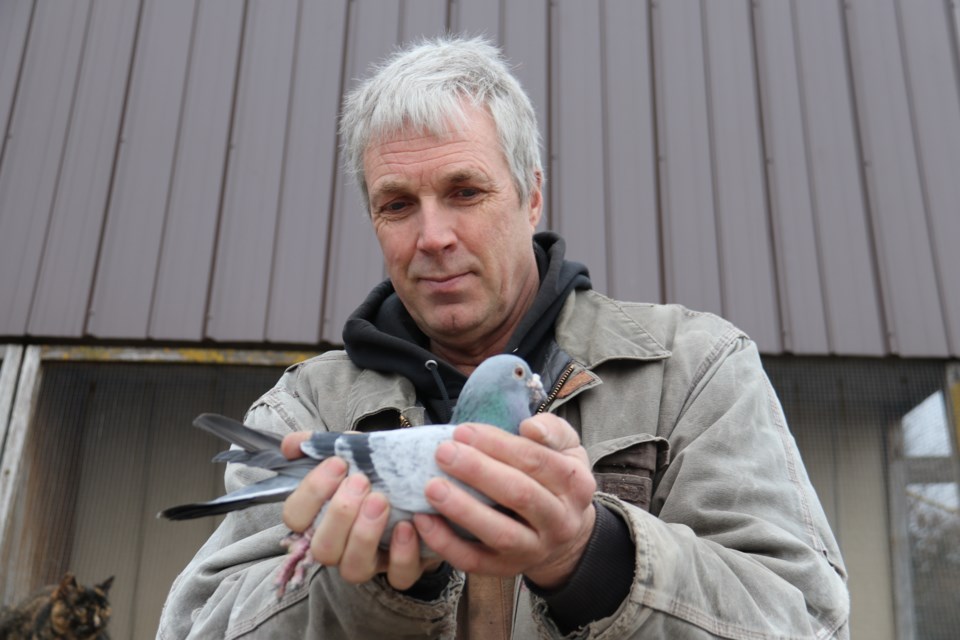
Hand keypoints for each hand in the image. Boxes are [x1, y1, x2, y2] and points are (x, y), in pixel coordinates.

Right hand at [280, 433, 441, 589]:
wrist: (422, 491)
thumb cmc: (378, 476)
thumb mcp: (353, 454)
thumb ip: (321, 446)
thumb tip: (292, 444)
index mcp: (319, 520)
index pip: (295, 517)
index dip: (311, 492)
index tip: (338, 463)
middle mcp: (339, 547)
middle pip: (322, 548)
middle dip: (340, 513)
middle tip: (361, 481)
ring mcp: (370, 563)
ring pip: (353, 569)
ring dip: (364, 534)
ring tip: (381, 500)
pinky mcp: (403, 570)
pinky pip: (398, 576)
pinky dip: (402, 552)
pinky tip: (408, 525)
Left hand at [412, 414, 596, 588]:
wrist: (566, 535)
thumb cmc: (556, 479)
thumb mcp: (568, 449)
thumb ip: (552, 430)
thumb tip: (529, 426)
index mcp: (576, 484)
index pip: (536, 460)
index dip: (498, 444)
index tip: (463, 431)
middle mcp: (560, 521)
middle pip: (519, 495)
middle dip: (478, 472)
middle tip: (443, 452)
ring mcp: (534, 550)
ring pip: (500, 534)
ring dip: (463, 510)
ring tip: (432, 486)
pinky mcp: (507, 570)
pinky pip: (475, 562)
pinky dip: (447, 544)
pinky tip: (424, 521)